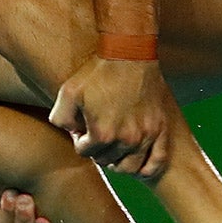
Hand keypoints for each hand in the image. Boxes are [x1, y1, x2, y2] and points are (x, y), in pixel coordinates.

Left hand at [47, 56, 175, 180]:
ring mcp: (147, 136)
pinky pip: (157, 162)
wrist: (129, 54)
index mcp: (103, 134)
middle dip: (97, 149)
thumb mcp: (67, 93)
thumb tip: (71, 133)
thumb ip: (60, 118)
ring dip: (118, 161)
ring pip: (130, 167)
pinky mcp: (161, 129)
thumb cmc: (97, 72)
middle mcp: (127, 140)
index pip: (85, 152)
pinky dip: (146, 169)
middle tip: (96, 134)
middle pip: (106, 160)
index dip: (80, 140)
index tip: (81, 128)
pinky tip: (137, 165)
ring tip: (113, 149)